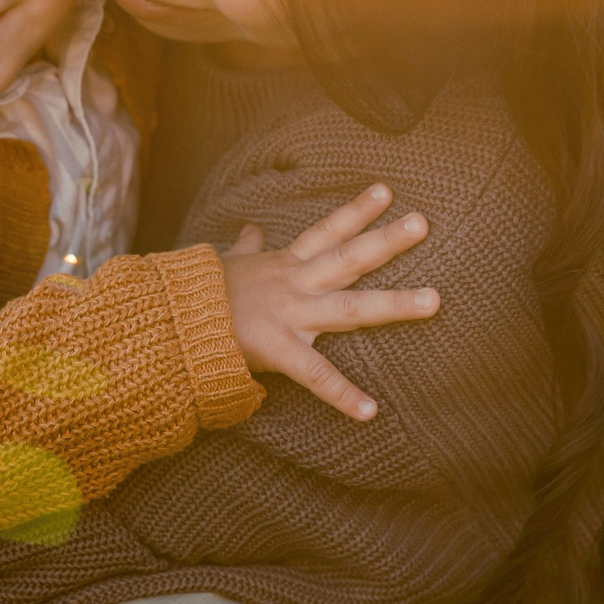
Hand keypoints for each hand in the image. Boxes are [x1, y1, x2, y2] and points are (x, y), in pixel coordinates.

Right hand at [220, 183, 436, 421]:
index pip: (326, 231)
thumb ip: (246, 247)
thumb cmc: (197, 294)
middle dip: (386, 241)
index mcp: (284, 266)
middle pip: (348, 257)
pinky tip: (371, 411)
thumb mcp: (226, 264)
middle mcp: (295, 284)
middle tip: (423, 222)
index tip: (387, 191)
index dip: (356, 212)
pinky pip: (315, 375)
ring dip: (394, 304)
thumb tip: (250, 228)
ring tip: (434, 300)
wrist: (169, 320)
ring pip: (350, 307)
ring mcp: (290, 316)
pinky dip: (343, 395)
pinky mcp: (278, 350)